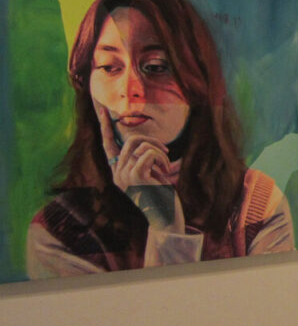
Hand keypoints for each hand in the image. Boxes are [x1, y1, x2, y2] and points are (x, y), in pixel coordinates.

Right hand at [95, 102, 183, 230]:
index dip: (105, 126)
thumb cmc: (160, 195)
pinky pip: (149, 153)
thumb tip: (142, 143)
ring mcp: (124, 175)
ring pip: (140, 144)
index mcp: (117, 172)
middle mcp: (117, 173)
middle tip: (166, 152)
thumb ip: (141, 159)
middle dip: (152, 141)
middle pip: (130, 139)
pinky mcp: (136, 175)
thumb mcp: (149, 174)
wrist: (164, 216)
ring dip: (159, 152)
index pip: (107, 144)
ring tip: (166, 166)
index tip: (102, 109)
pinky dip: (161, 159)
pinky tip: (165, 172)